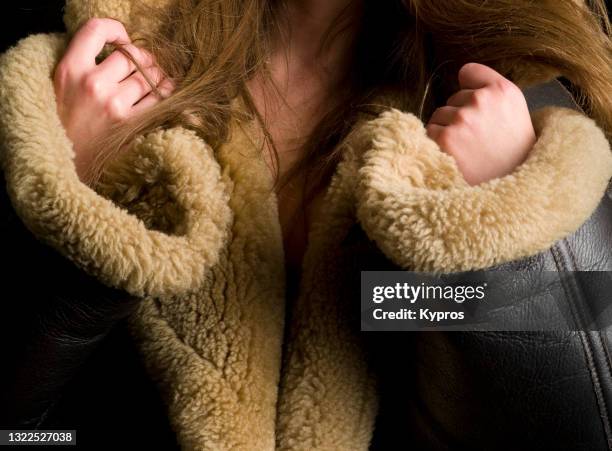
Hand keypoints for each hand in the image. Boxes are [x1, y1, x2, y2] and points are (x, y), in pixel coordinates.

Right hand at [53, 18, 173, 179]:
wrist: (63, 161)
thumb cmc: (64, 121)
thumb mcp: (61, 84)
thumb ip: (83, 62)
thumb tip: (120, 49)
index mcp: (70, 69)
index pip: (96, 30)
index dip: (115, 29)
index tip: (121, 39)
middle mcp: (93, 84)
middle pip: (131, 55)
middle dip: (142, 57)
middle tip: (144, 63)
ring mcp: (114, 105)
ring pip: (147, 76)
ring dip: (156, 73)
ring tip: (156, 76)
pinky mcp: (131, 124)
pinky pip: (157, 98)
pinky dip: (165, 90)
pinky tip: (165, 88)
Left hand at [426, 63, 535, 185]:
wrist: (513, 189)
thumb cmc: (511, 153)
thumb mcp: (514, 114)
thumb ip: (491, 92)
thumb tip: (460, 76)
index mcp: (503, 91)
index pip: (469, 72)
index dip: (469, 89)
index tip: (477, 106)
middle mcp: (483, 100)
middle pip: (454, 97)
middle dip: (461, 115)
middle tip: (479, 140)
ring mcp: (462, 119)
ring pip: (440, 115)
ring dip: (448, 130)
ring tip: (468, 150)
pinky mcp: (445, 139)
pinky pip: (429, 133)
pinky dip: (437, 145)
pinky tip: (456, 157)